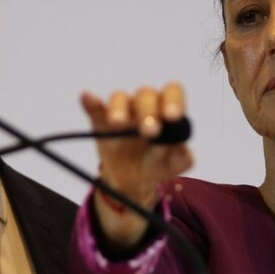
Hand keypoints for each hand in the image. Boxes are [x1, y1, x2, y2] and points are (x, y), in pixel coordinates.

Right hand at [80, 83, 192, 247]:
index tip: (173, 117)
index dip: (174, 101)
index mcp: (165, 110)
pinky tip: (87, 97)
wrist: (130, 180)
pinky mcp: (100, 120)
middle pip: (146, 95)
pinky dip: (90, 102)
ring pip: (120, 98)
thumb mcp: (169, 166)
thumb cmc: (155, 164)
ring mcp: (122, 111)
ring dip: (119, 108)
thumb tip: (187, 152)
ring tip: (118, 124)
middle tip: (150, 132)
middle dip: (148, 112)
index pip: (172, 93)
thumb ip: (180, 159)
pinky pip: (95, 108)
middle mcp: (144, 105)